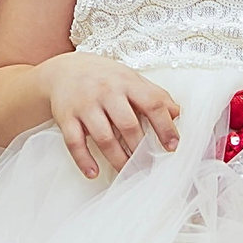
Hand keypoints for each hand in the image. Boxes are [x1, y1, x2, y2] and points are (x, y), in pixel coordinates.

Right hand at [40, 53, 179, 177]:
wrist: (63, 69)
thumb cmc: (104, 77)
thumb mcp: (131, 79)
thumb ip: (155, 95)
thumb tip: (179, 114)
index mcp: (127, 82)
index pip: (152, 104)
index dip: (165, 127)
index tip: (172, 147)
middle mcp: (106, 92)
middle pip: (128, 125)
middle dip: (141, 150)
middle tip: (150, 168)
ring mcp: (85, 105)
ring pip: (104, 137)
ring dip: (118, 159)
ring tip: (128, 174)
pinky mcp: (66, 117)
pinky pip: (74, 142)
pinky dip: (84, 160)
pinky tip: (93, 173)